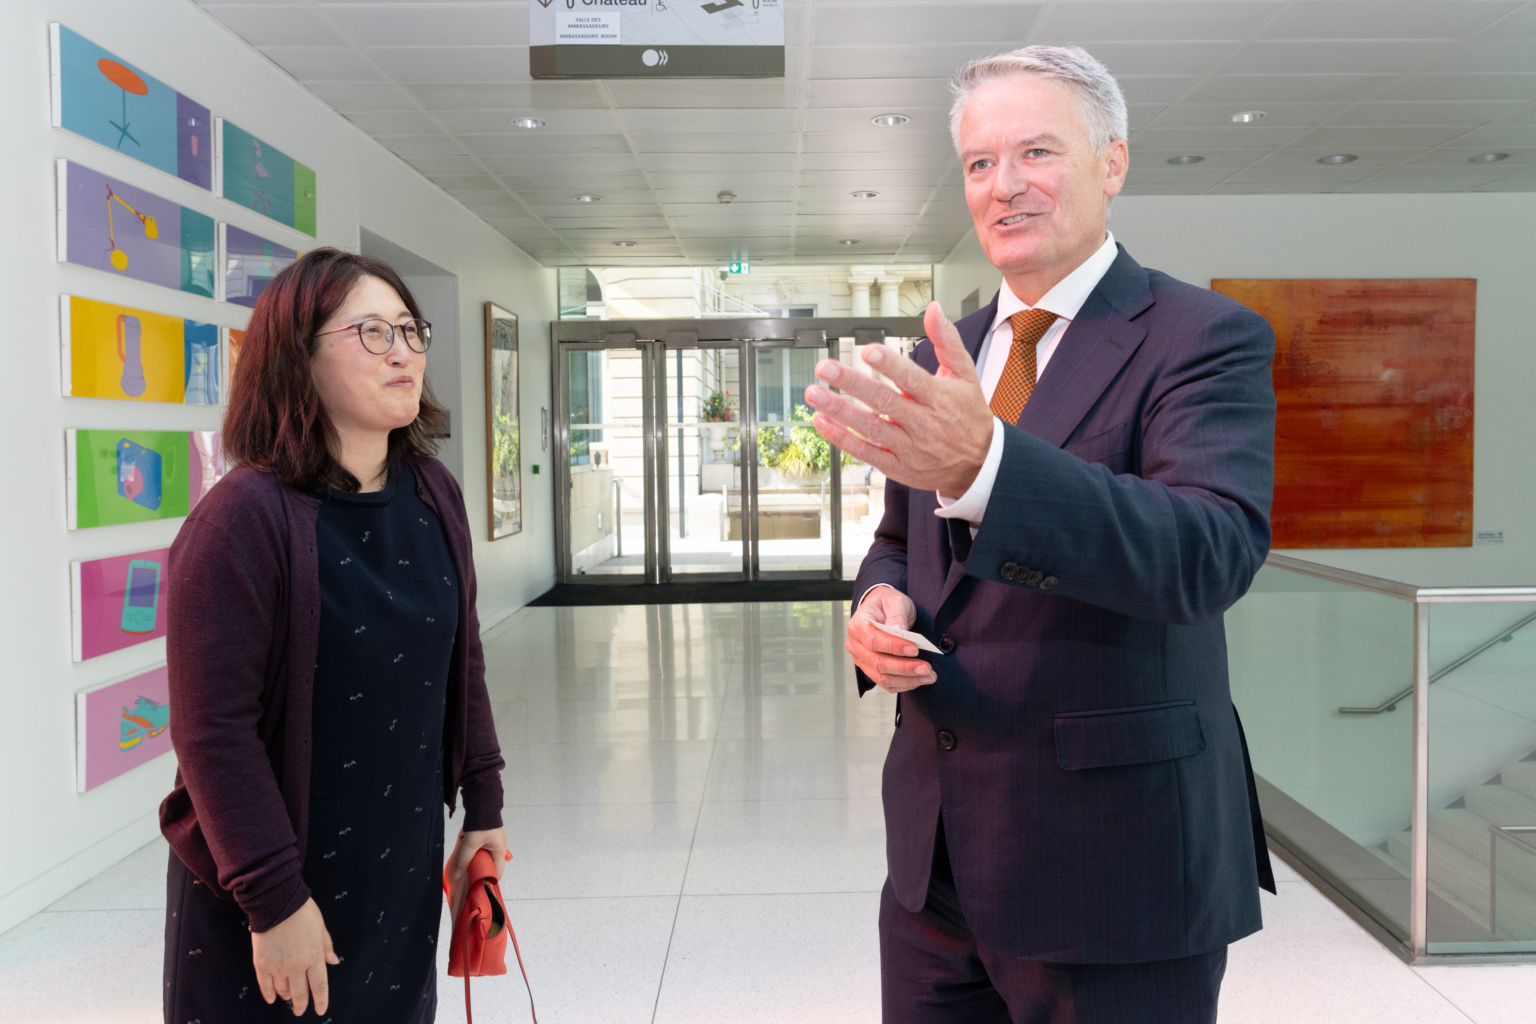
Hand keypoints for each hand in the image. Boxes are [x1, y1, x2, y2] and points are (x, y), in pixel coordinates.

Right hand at [251, 897, 338, 1016]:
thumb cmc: (302, 912)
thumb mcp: (321, 927)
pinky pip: (265, 985)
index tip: (320, 1010)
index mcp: (314, 956)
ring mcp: (278, 966)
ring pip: (283, 990)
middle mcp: (297, 965)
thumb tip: (333, 962)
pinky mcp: (262, 964)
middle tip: (301, 1011)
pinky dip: (269, 994)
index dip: (321, 1000)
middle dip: (301, 1004)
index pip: (319, 986)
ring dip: (287, 996)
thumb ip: (326, 947)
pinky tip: (272, 998)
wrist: (277, 902)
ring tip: (288, 998)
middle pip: (300, 993)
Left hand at [447, 827, 508, 919]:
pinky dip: (473, 855)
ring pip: (483, 859)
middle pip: (489, 866)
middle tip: (466, 878)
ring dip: (474, 863)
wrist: (481, 801)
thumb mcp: (470, 843)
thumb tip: (457, 875)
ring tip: (464, 869)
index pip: (496, 873)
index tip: (475, 886)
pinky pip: (480, 851)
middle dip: (478, 872)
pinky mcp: (486, 838)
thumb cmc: (480, 823)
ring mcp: (492, 843)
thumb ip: (464, 860)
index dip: (486, 881)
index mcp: (500, 851)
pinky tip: (464, 857)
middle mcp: (498, 848)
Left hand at [805, 302, 993, 496]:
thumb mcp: (966, 375)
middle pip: (884, 402)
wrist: (980, 464)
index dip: (889, 364)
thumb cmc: (969, 414)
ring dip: (839, 410)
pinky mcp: (898, 466)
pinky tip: (822, 422)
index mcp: (940, 398)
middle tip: (825, 368)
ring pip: (870, 428)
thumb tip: (934, 309)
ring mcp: (909, 447)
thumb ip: (947, 341)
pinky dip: (842, 439)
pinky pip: (866, 453)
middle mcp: (924, 423)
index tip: (866, 349)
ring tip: (814, 393)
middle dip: (852, 383)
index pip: (912, 379)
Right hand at [848, 587, 936, 693]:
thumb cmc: (886, 604)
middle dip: (905, 668)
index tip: (915, 649)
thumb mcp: (894, 601)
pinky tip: (918, 680)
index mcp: (858, 625)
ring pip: (882, 677)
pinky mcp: (870, 669)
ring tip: (928, 676)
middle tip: (926, 668)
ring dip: (907, 680)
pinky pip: (885, 683)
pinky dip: (903, 684)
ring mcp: (861, 659)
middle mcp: (856, 644)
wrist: (880, 610)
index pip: (873, 640)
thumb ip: (897, 616)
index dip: (894, 647)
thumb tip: (899, 631)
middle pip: (878, 663)